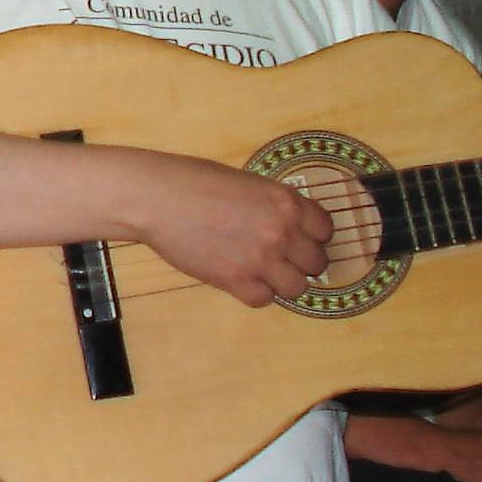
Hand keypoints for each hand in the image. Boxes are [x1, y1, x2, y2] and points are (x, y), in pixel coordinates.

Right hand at [127, 151, 331, 308]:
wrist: (156, 198)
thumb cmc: (193, 181)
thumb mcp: (246, 182)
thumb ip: (272, 205)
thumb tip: (285, 225)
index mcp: (286, 202)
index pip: (326, 230)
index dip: (312, 236)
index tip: (298, 239)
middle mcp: (281, 232)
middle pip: (316, 263)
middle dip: (300, 262)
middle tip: (279, 258)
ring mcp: (260, 259)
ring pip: (296, 288)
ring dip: (281, 282)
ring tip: (261, 272)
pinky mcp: (235, 280)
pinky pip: (263, 300)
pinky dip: (254, 293)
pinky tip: (240, 279)